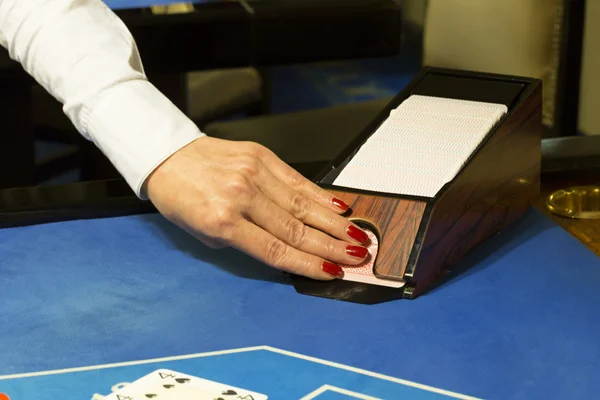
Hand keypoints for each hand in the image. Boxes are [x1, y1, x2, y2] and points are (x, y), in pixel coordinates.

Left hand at [144, 136, 369, 279]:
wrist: (167, 155)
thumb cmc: (181, 199)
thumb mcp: (202, 233)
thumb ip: (243, 242)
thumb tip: (286, 249)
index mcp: (222, 222)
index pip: (275, 250)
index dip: (308, 264)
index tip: (333, 273)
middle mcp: (241, 196)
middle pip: (295, 228)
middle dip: (331, 246)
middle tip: (358, 257)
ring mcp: (252, 173)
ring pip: (301, 204)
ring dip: (333, 224)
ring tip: (358, 236)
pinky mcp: (260, 155)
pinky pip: (295, 179)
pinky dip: (319, 195)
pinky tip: (339, 207)